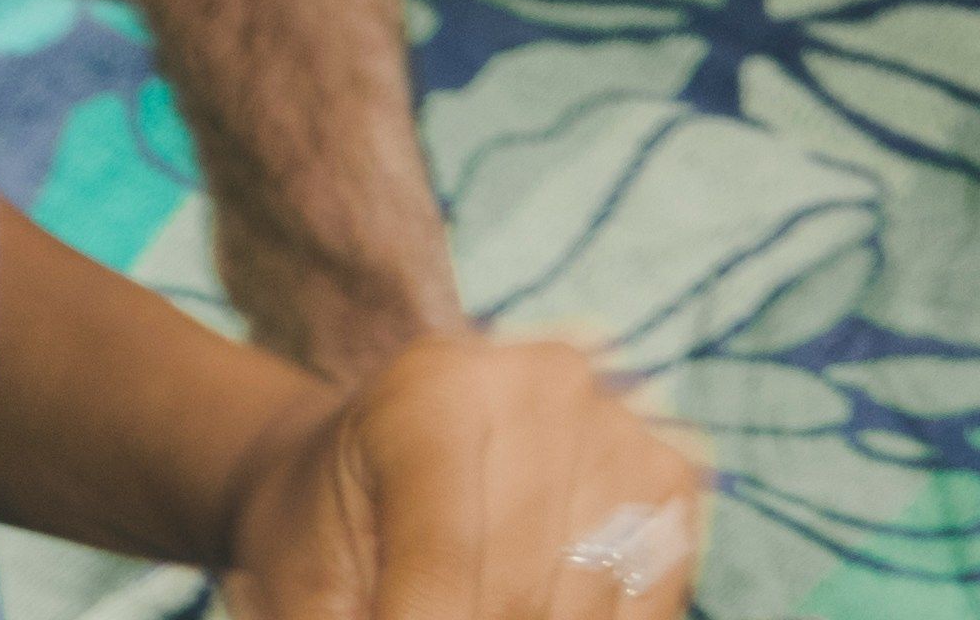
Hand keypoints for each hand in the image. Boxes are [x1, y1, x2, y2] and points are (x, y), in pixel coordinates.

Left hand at [223, 332, 712, 619]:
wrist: (372, 466)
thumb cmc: (332, 533)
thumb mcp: (310, 584)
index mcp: (430, 391)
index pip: (442, 563)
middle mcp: (540, 381)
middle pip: (517, 590)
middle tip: (427, 607)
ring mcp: (616, 420)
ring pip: (584, 603)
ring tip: (469, 598)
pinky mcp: (669, 472)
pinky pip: (650, 594)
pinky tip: (538, 602)